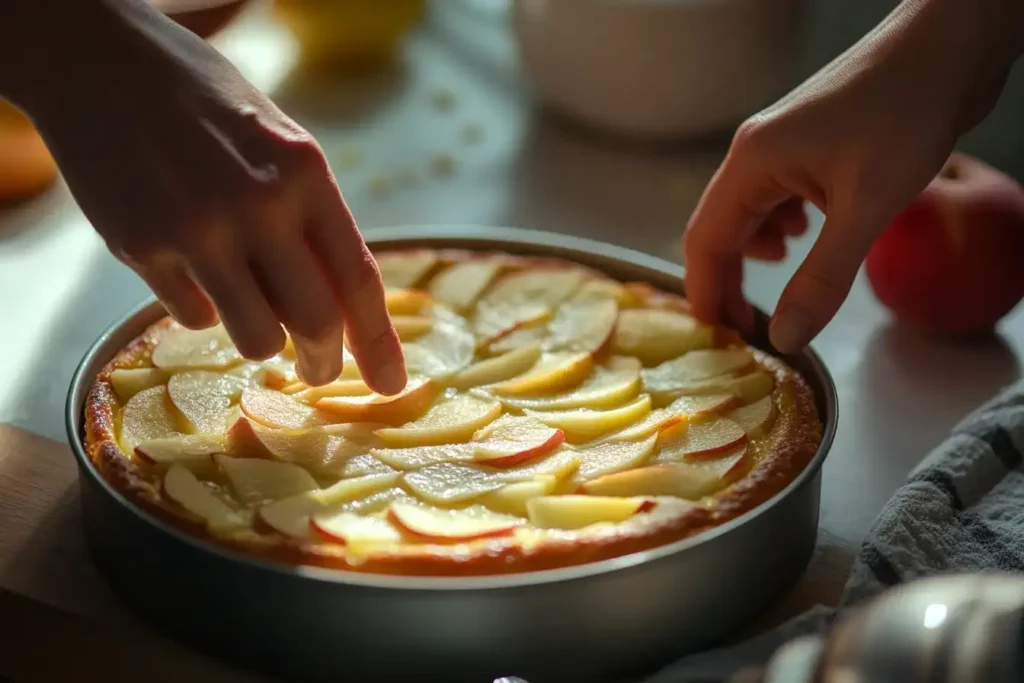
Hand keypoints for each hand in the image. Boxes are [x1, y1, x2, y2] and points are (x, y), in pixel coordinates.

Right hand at [12, 1, 404, 391]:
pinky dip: (205, 307)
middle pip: (314, 321)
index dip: (379, 341)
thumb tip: (343, 308)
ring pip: (256, 337)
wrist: (103, 67)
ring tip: (252, 308)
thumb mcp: (282, 145)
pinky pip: (195, 316)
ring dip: (263, 341)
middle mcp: (257, 204)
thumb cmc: (208, 108)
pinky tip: (192, 265)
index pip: (357, 277)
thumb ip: (313, 220)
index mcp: (305, 173)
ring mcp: (196, 228)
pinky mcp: (142, 247)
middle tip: (320, 370)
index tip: (391, 384)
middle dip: (324, 361)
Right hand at [683, 0, 1022, 352]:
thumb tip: (785, 338)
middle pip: (721, 228)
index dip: (706, 293)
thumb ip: (822, 278)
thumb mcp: (866, 209)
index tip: (716, 337)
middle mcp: (754, 153)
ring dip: (757, 252)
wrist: (949, 47)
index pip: (706, 241)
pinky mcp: (809, 144)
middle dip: (729, 279)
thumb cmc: (906, 116)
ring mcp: (781, 146)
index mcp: (751, 164)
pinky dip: (783, 225)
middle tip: (747, 325)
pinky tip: (809, 233)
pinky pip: (776, 196)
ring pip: (749, 213)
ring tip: (783, 277)